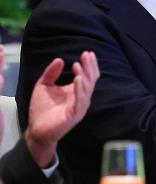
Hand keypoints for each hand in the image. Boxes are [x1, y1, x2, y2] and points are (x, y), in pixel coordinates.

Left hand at [25, 51, 99, 167]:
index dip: (89, 64)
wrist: (36, 130)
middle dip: (89, 67)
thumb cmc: (41, 109)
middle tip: (87, 55)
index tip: (88, 53)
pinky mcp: (74, 114)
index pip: (88, 75)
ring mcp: (79, 106)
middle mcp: (81, 97)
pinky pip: (80, 101)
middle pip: (91, 80)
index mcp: (77, 91)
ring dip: (84, 76)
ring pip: (87, 89)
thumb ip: (51, 73)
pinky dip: (80, 90)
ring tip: (79, 65)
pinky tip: (78, 79)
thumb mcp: (44, 86)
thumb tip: (59, 59)